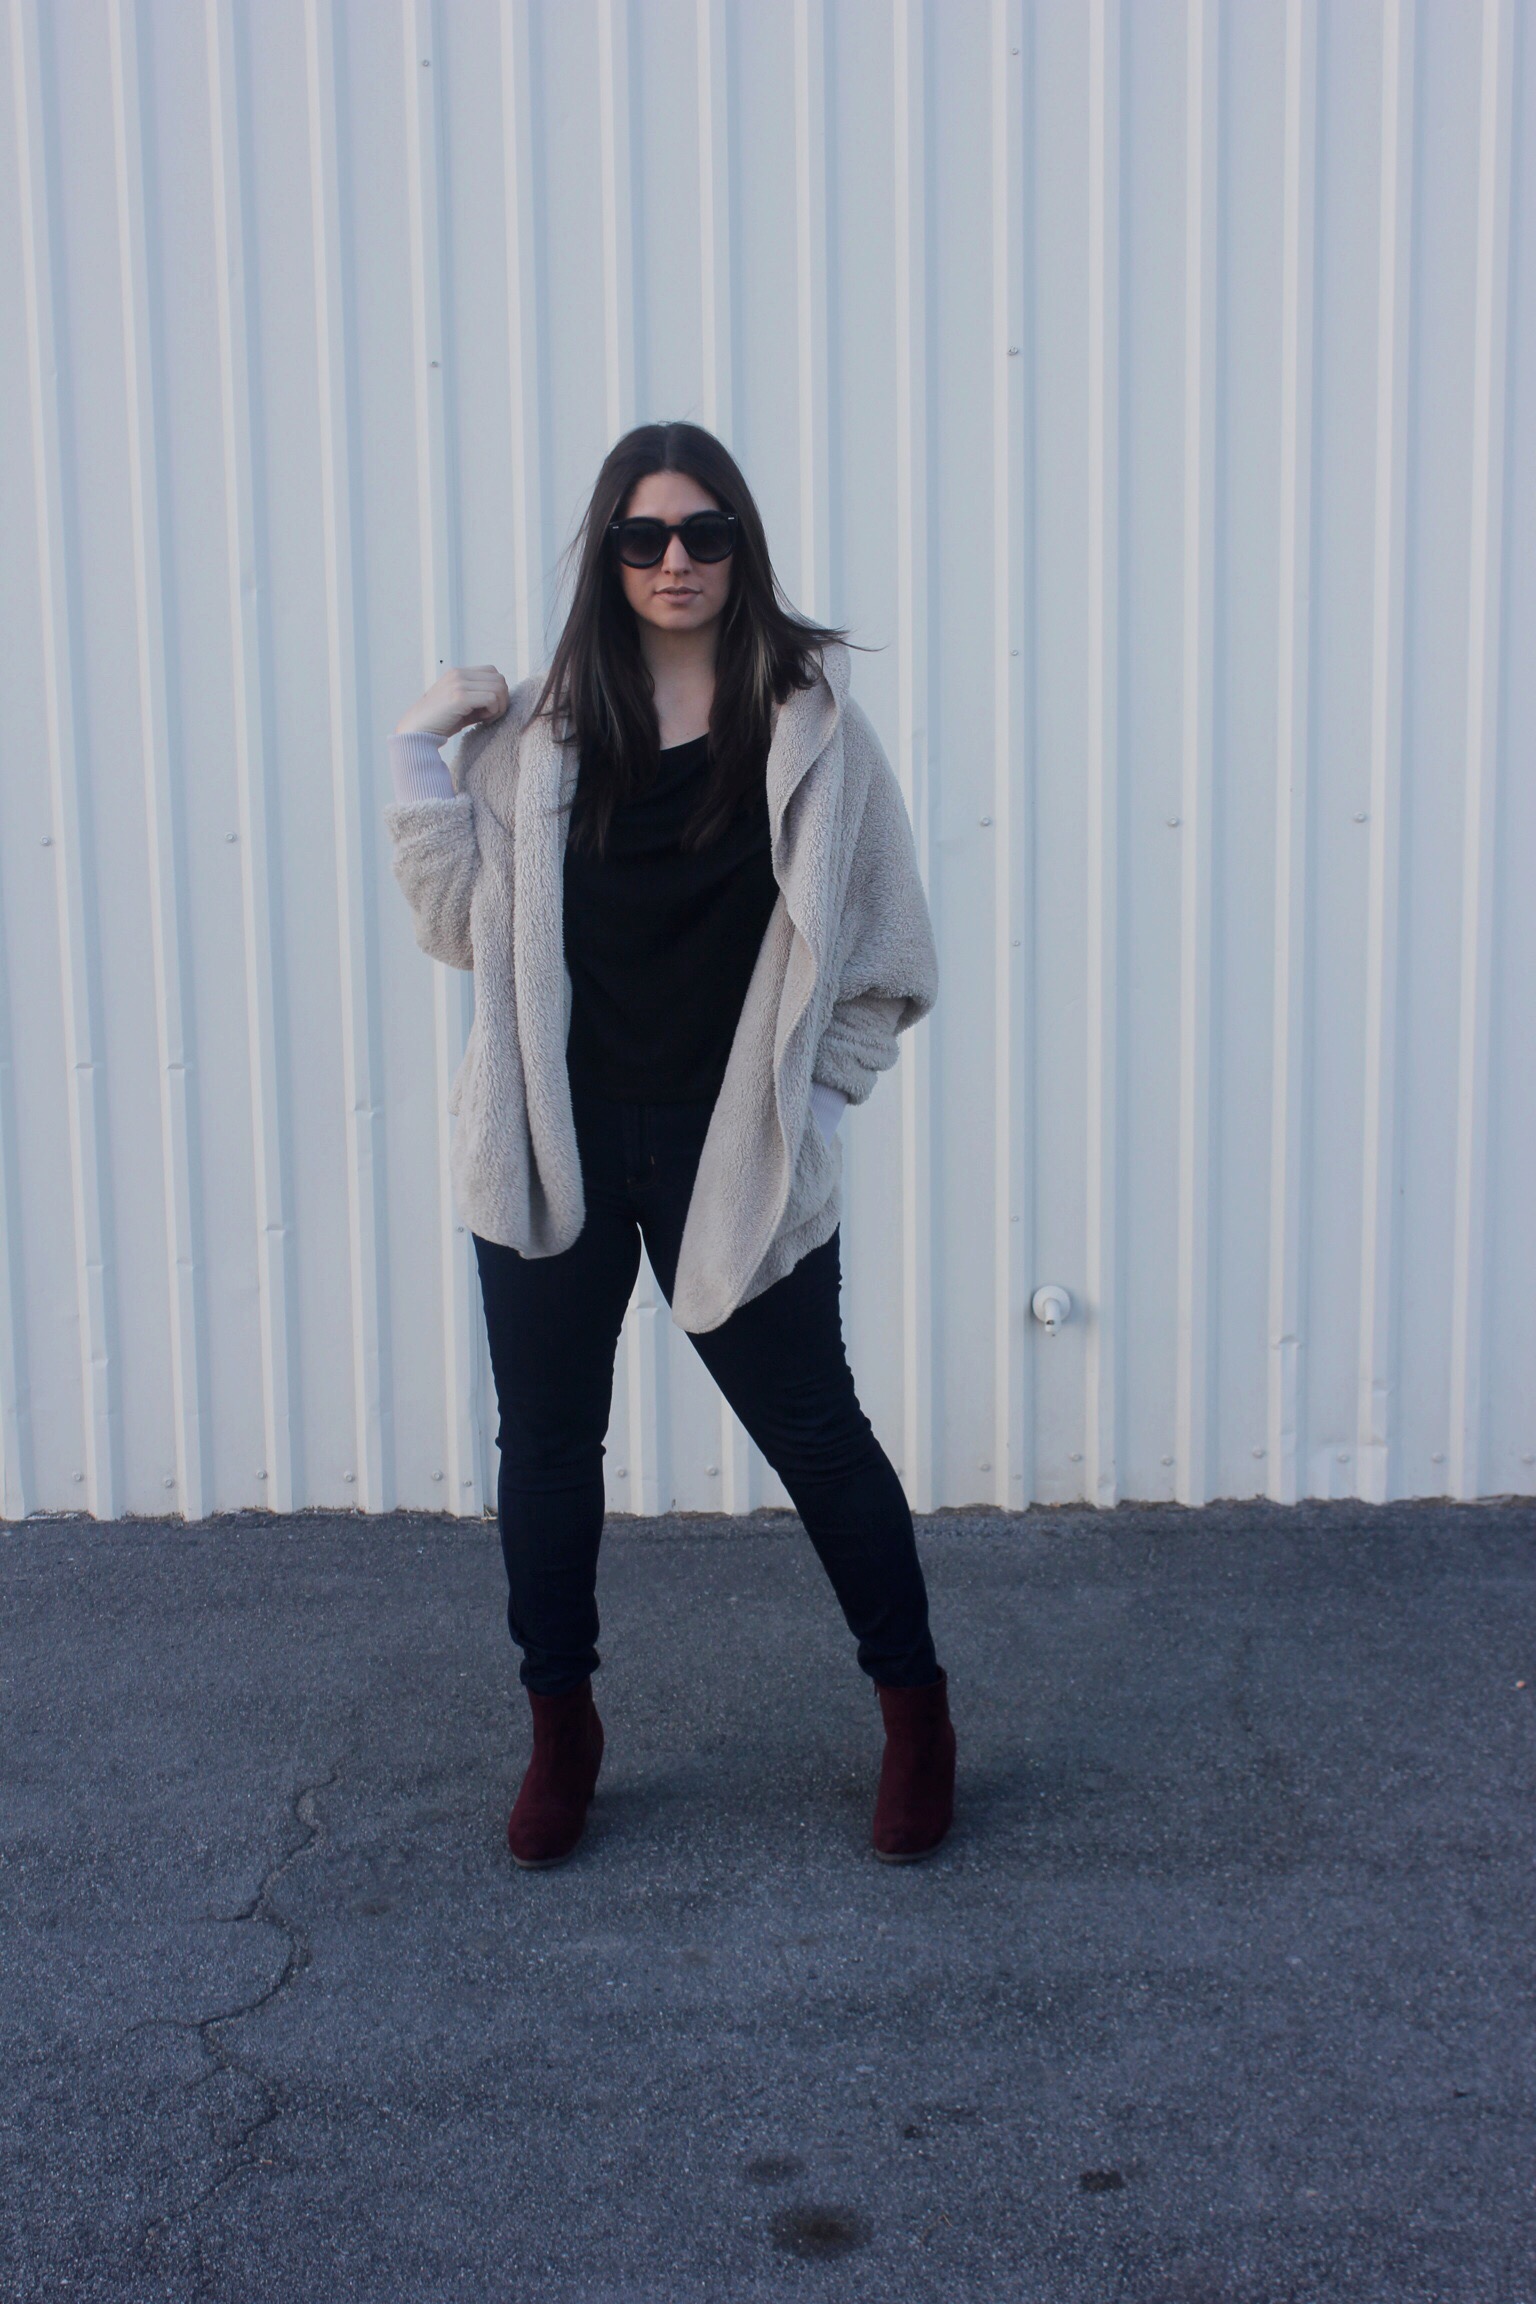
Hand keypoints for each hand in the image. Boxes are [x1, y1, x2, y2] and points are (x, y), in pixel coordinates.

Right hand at [393, 664, 509, 740]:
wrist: (417, 731)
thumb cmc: (438, 722)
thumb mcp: (460, 704)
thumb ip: (477, 697)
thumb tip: (500, 698)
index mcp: (458, 673)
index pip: (492, 672)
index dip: (496, 691)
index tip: (488, 709)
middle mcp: (458, 674)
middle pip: (499, 679)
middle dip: (502, 699)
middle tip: (490, 716)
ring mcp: (458, 683)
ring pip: (498, 688)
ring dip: (498, 706)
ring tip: (485, 719)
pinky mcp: (460, 696)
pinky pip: (492, 698)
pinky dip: (493, 712)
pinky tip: (482, 721)